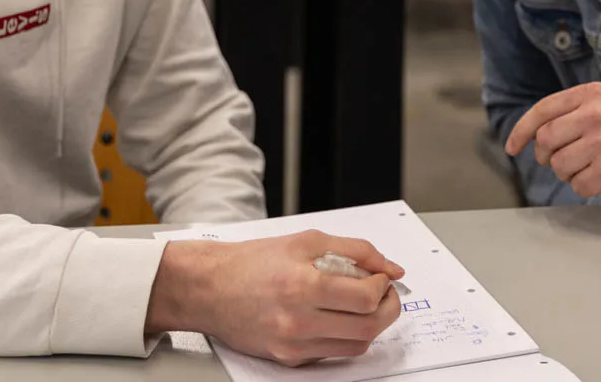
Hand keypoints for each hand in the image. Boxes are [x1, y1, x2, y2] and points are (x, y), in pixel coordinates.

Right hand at [146, 230, 403, 365]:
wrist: (209, 288)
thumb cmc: (253, 261)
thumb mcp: (308, 240)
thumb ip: (356, 250)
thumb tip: (391, 267)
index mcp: (303, 286)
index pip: (366, 298)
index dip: (384, 286)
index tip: (382, 276)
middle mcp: (298, 321)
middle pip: (368, 328)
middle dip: (387, 308)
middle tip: (383, 292)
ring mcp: (293, 345)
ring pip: (356, 346)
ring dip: (369, 324)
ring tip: (362, 303)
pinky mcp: (288, 359)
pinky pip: (333, 354)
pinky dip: (345, 336)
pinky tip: (337, 316)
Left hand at [505, 81, 600, 206]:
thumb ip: (573, 113)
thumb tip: (533, 134)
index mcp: (593, 94)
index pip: (543, 110)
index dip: (521, 130)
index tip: (512, 146)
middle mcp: (596, 114)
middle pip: (545, 139)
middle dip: (547, 156)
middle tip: (563, 160)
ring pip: (558, 165)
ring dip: (569, 173)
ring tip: (592, 167)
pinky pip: (577, 185)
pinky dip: (585, 187)